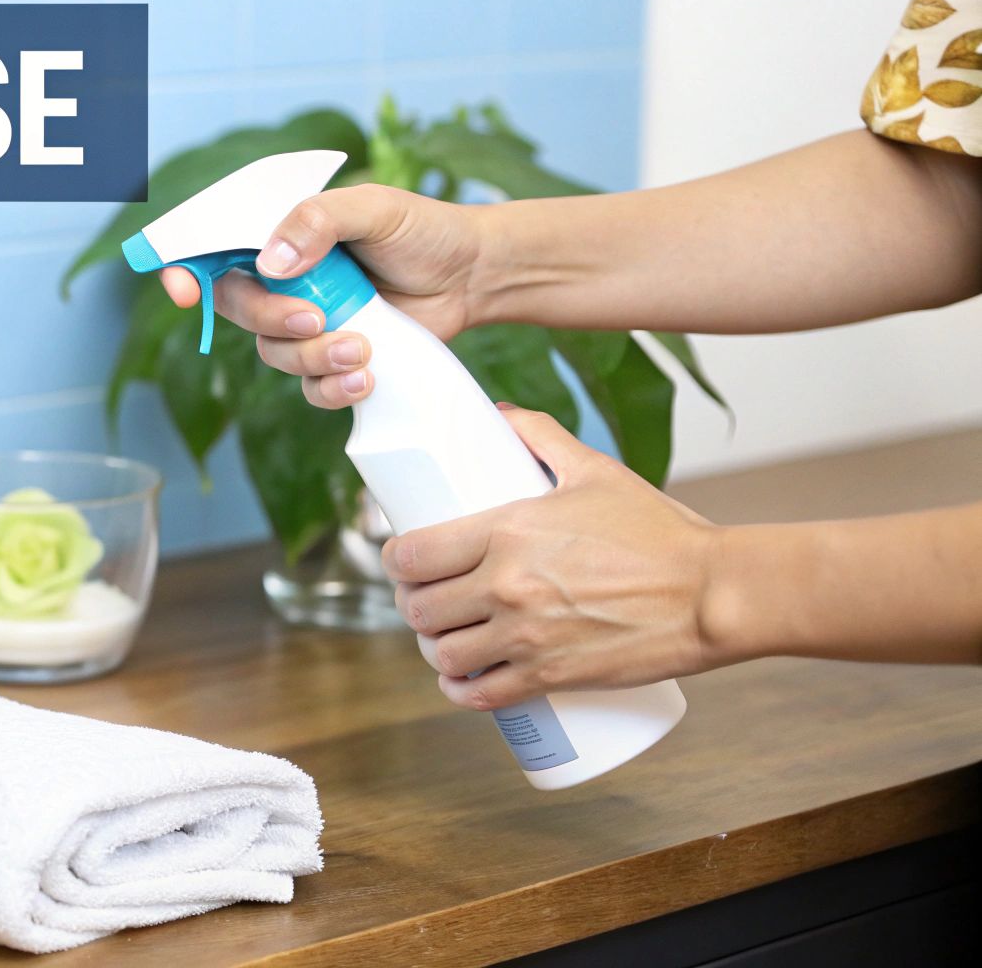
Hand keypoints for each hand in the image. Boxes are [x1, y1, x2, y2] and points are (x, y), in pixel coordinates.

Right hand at [158, 184, 487, 408]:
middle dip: (272, 321)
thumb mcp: (374, 208)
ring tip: (362, 348)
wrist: (474, 275)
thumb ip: (319, 221)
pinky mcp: (334, 360)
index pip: (215, 251)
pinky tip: (367, 377)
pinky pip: (310, 388)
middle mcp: (284, 281)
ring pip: (274, 354)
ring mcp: (307, 323)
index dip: (187, 271)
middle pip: (238, 310)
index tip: (183, 291)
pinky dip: (332, 389)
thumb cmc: (423, 230)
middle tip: (317, 318)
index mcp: (281, 235)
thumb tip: (271, 263)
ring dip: (312, 358)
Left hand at [383, 405, 723, 710]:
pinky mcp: (549, 676)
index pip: (412, 555)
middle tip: (427, 599)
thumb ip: (542, 437)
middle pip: (420, 607)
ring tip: (446, 637)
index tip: (402, 561)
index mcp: (506, 532)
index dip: (395, 561)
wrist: (712, 594)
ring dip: (435, 648)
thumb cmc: (658, 531)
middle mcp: (506, 586)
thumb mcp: (595, 470)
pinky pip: (480, 695)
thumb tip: (499, 413)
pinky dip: (461, 691)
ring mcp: (526, 636)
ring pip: (443, 654)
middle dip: (414, 604)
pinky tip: (460, 681)